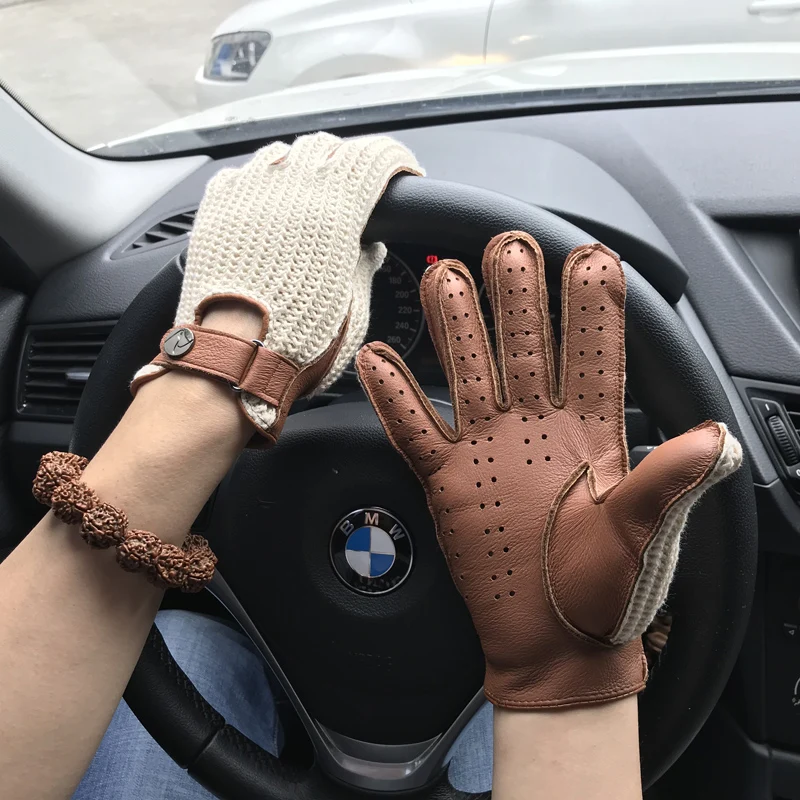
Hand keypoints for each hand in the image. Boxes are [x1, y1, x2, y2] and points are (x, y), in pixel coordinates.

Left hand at [133, 132, 421, 439]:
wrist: (232, 358)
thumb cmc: (297, 342)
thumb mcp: (353, 307)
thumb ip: (363, 263)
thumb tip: (369, 247)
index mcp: (336, 210)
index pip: (375, 157)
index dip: (395, 161)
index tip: (402, 172)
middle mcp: (292, 188)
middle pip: (327, 147)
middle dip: (348, 162)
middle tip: (356, 187)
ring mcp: (249, 193)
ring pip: (283, 153)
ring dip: (303, 167)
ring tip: (309, 194)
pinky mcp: (216, 208)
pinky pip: (243, 174)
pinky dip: (262, 184)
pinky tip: (266, 207)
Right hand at [356, 231, 741, 707]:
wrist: (553, 642)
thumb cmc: (606, 593)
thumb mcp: (644, 537)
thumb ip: (668, 482)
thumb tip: (716, 439)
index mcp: (591, 435)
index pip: (594, 356)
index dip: (593, 308)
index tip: (591, 258)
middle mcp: (536, 430)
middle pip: (523, 348)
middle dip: (517, 296)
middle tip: (508, 246)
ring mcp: (488, 451)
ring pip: (468, 373)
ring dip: (456, 328)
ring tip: (443, 278)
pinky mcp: (449, 481)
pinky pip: (416, 431)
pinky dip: (395, 399)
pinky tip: (380, 361)